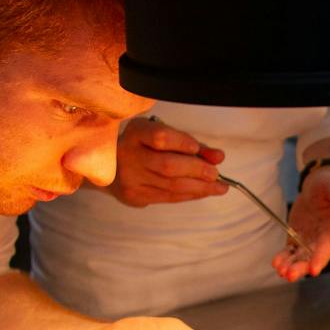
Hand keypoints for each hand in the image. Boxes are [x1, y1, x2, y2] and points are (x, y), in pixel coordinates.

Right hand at [107, 117, 228, 206]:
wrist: (110, 166)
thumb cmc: (143, 146)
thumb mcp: (162, 135)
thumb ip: (189, 144)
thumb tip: (218, 157)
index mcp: (137, 132)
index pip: (161, 137)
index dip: (182, 143)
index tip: (198, 149)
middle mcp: (130, 154)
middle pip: (168, 166)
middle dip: (197, 171)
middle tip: (216, 174)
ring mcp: (130, 178)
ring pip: (171, 186)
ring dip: (200, 188)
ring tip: (219, 187)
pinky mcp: (135, 195)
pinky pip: (168, 198)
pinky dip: (189, 195)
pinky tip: (203, 192)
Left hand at [274, 165, 329, 281]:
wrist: (320, 184)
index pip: (328, 247)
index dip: (320, 258)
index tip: (314, 270)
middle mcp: (324, 239)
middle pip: (313, 258)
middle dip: (302, 267)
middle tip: (290, 274)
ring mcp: (310, 241)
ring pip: (301, 258)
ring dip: (291, 266)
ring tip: (281, 270)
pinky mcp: (298, 238)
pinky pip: (290, 251)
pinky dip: (284, 258)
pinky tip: (277, 263)